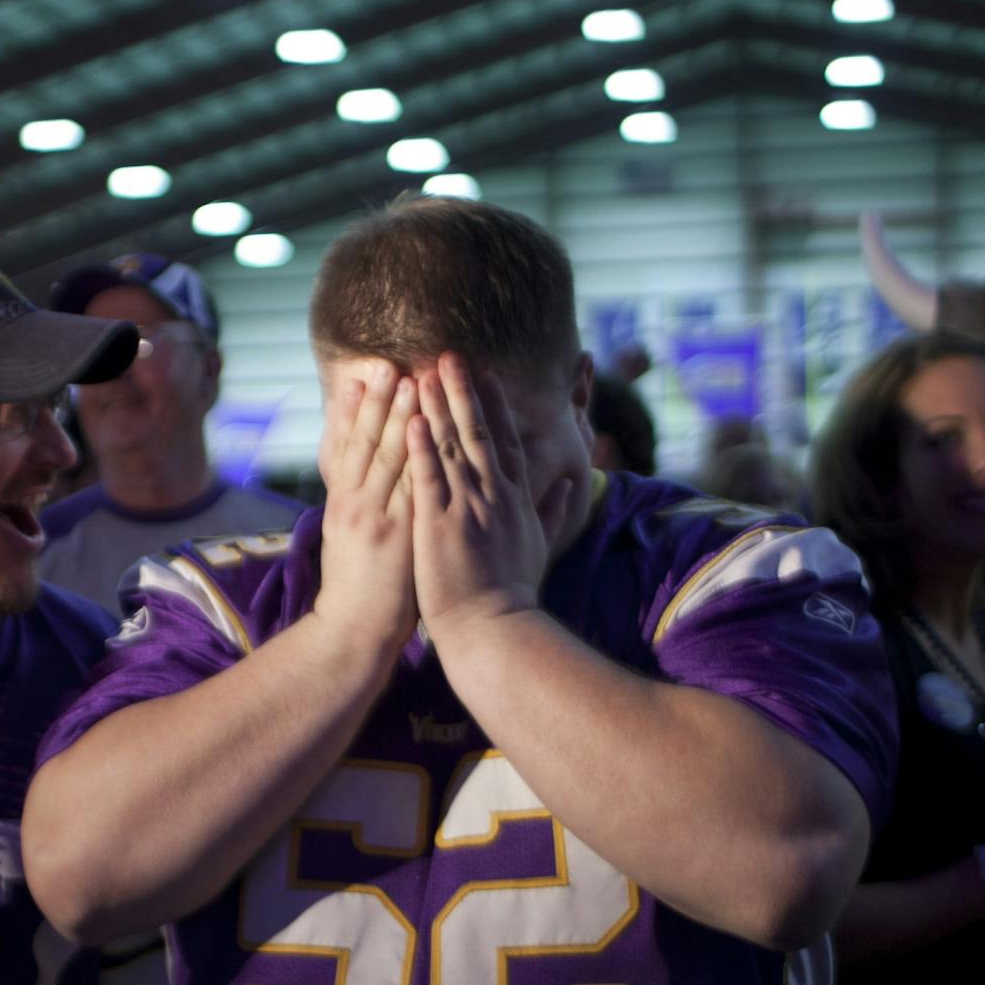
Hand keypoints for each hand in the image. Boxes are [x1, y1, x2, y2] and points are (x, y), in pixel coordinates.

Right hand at [312, 360, 419, 657]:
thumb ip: (357, 505)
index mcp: (343, 503)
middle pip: (364, 443)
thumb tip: (363, 481)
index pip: (346, 447)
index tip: (362, 376)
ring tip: (410, 380)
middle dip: (378, 401)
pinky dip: (417, 455)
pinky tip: (427, 430)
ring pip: (385, 457)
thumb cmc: (357, 589)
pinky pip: (408, 486)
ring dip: (398, 416)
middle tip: (386, 363)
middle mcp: (353, 504)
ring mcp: (374, 517)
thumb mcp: (347, 540)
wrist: (353, 631)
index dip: (355, 411)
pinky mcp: (395, 534)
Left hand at [406, 353, 576, 651]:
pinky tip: (413, 419)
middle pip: (478, 433)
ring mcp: (467, 509)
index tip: (485, 375)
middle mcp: (493, 497)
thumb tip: (571, 484)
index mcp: (514, 500)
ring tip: (422, 373)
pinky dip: (422, 447)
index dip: (494, 406)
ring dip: (437, 407)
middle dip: (462, 391)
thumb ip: (554, 510)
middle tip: (449, 354)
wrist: (496, 630)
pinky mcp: (441, 525)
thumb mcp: (541, 546)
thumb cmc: (513, 594)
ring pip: (452, 447)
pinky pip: (430, 478)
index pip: (504, 442)